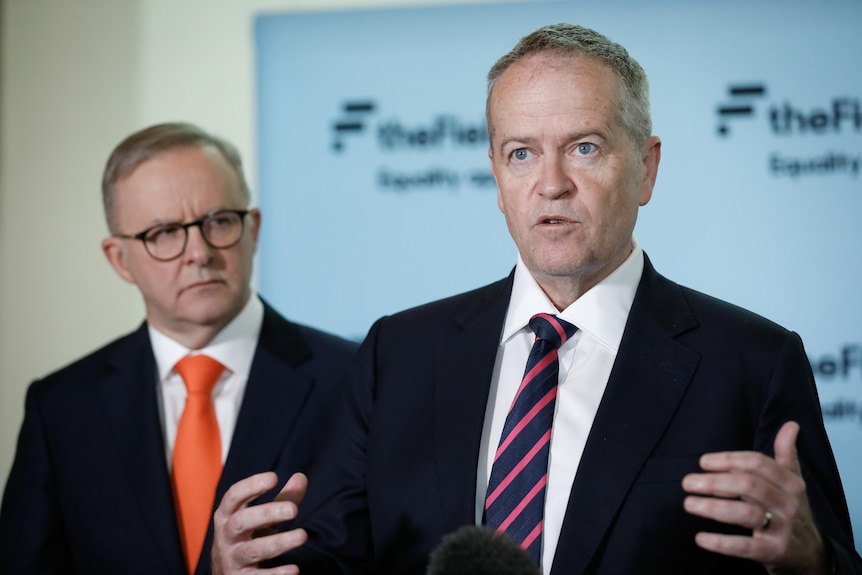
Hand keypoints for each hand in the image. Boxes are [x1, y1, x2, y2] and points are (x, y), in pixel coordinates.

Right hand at [212, 472, 308, 574]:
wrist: (229, 574)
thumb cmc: (249, 538)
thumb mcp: (262, 518)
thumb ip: (282, 499)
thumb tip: (301, 477)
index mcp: (228, 515)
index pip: (234, 496)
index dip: (252, 485)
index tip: (274, 477)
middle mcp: (226, 536)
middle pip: (241, 522)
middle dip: (267, 514)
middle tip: (294, 510)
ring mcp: (231, 559)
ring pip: (252, 550)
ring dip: (278, 543)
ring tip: (302, 536)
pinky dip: (276, 574)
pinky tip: (294, 569)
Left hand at [682, 421, 827, 574]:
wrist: (811, 554)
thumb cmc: (791, 510)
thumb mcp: (793, 482)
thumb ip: (786, 454)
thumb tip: (790, 424)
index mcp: (791, 483)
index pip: (757, 464)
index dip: (728, 460)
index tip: (703, 461)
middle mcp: (789, 504)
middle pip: (748, 486)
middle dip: (715, 482)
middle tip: (687, 482)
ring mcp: (782, 529)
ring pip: (745, 514)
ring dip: (713, 508)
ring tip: (688, 503)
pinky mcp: (773, 553)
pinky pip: (745, 547)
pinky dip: (721, 543)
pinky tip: (700, 538)